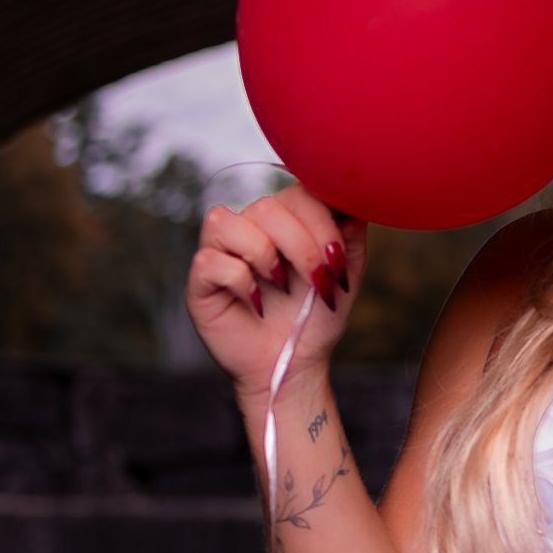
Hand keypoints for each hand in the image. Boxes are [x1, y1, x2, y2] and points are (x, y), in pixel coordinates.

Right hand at [184, 182, 366, 398]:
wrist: (295, 362)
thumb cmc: (316, 315)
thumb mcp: (345, 273)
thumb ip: (350, 233)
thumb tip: (352, 197)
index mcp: (285, 219)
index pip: (297, 190)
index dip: (321, 222)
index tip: (337, 260)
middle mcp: (249, 227)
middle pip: (266, 206)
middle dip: (301, 245)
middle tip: (318, 280)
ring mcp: (220, 251)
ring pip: (225, 220)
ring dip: (264, 254)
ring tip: (282, 285)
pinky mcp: (200, 281)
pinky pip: (209, 260)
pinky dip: (240, 280)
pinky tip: (257, 303)